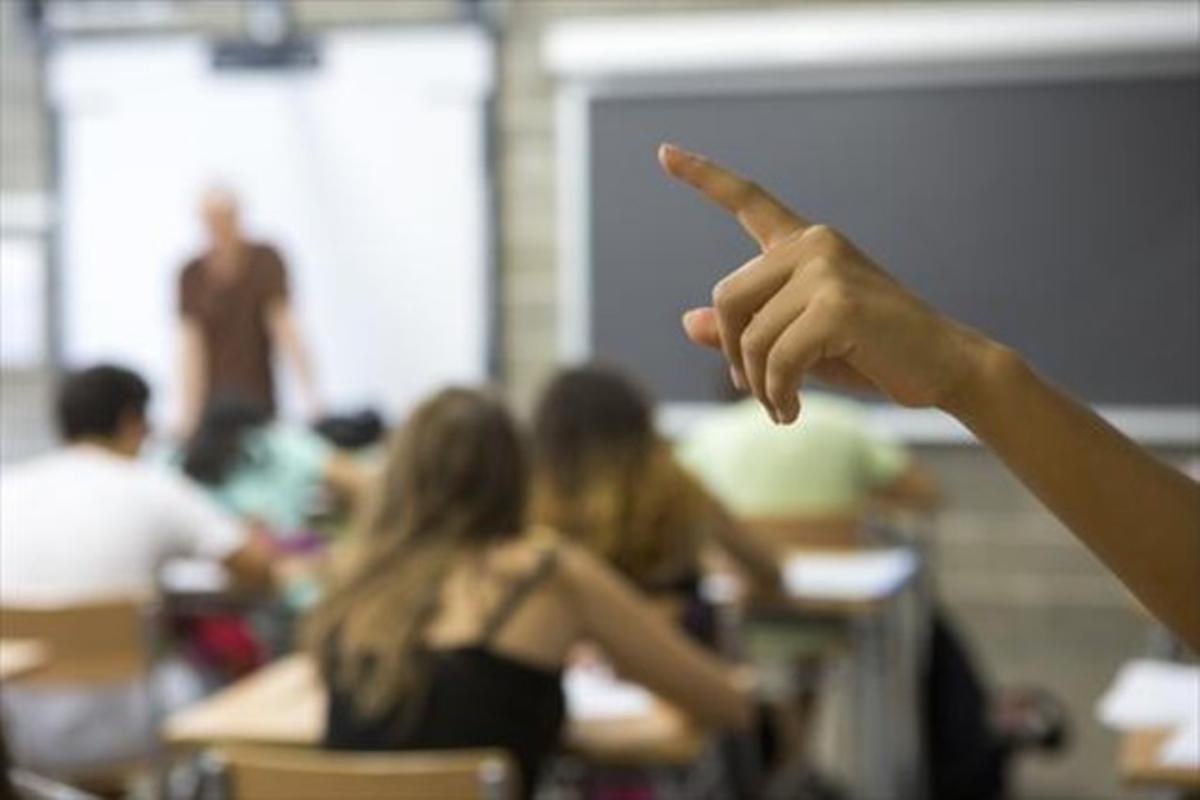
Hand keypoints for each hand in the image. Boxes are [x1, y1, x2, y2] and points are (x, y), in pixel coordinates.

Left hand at [658, 143, 998, 423]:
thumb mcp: (798, 341)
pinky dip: (777, 394)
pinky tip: (792, 411)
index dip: (703, 176)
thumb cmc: (872, 353)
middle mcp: (814, 244)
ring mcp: (827, 270)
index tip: (663, 153)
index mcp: (805, 244)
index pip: (747, 199)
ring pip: (751, 336)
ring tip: (780, 406)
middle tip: (754, 390)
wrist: (945, 367)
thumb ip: (745, 329)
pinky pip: (777, 358)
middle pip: (727, 297)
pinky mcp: (837, 305)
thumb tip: (687, 322)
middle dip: (734, 352)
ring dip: (759, 384)